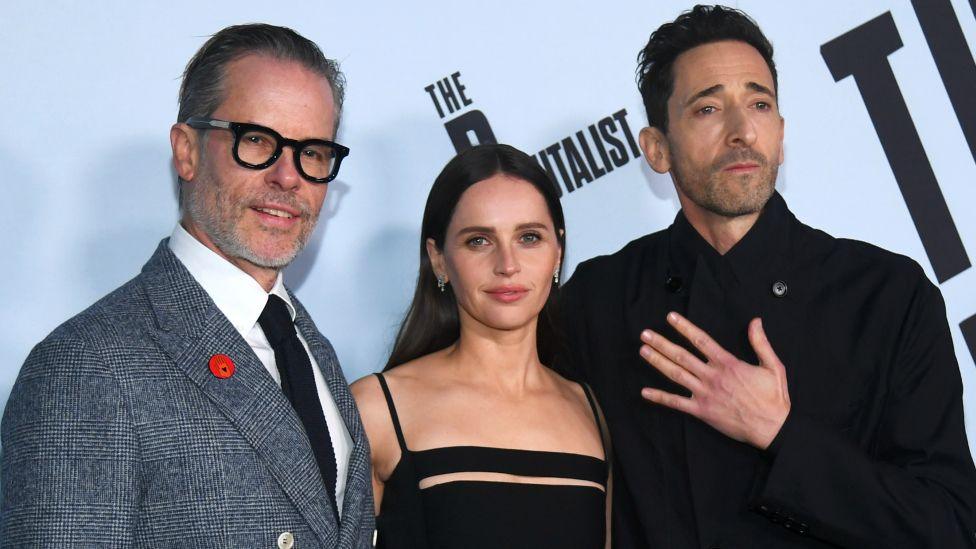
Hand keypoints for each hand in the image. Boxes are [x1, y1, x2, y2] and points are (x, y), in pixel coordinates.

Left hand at [639, 312, 790, 449]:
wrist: (772, 427)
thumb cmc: (773, 397)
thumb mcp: (773, 366)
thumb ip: (761, 343)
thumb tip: (755, 321)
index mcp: (727, 364)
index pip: (701, 340)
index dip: (684, 327)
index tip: (670, 317)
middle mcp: (712, 376)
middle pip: (681, 356)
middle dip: (661, 343)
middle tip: (645, 334)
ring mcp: (705, 394)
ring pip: (676, 374)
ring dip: (657, 362)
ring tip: (643, 350)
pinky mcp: (702, 411)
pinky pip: (677, 403)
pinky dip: (660, 397)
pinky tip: (645, 392)